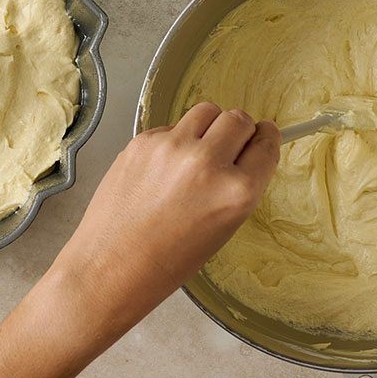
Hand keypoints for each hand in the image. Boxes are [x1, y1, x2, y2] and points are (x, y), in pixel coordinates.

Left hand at [49, 102, 280, 338]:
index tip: (262, 135)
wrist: (111, 266)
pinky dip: (175, 140)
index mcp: (237, 191)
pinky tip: (163, 170)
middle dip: (238, 131)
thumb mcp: (223, 228)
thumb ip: (238, 186)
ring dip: (209, 126)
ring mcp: (171, 147)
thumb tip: (245, 151)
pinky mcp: (142, 141)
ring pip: (206, 111)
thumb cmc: (168, 261)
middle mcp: (207, 162)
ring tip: (196, 153)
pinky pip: (172, 126)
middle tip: (227, 148)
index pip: (266, 144)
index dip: (265, 139)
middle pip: (238, 119)